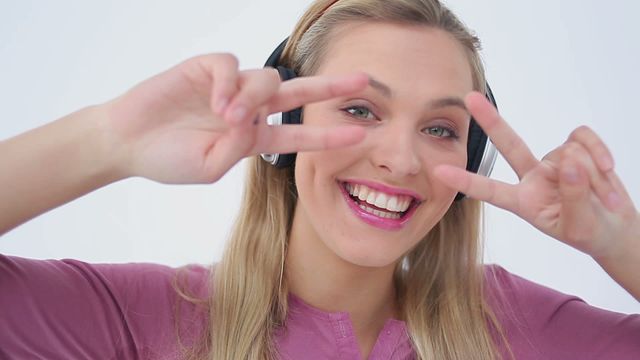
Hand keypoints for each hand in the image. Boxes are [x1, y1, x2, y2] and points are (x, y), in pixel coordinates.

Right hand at [101, 53, 367, 183]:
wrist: (126, 142)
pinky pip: (231, 65)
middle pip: (297, 92)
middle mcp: (248, 109)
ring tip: (226, 118)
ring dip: (251, 98)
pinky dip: (229, 82)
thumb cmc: (168, 159)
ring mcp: (228, 87)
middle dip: (330, 87)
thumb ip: (237, 149)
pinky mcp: (205, 68)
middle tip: (365, 81)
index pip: (297, 134)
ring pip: (264, 80)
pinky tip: (218, 100)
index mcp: (252, 137)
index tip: (360, 135)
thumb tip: (253, 118)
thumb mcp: (209, 168)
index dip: (327, 135)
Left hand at [434, 92, 638, 259]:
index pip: (490, 191)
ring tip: (603, 199)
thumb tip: (570, 162)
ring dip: (592, 176)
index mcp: (523, 202)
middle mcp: (533, 177)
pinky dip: (599, 152)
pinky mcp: (576, 148)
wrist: (616, 228)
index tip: (439, 172)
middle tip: (469, 98)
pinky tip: (609, 171)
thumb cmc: (592, 233)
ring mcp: (553, 162)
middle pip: (508, 144)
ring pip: (568, 154)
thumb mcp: (580, 226)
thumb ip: (573, 197)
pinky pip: (583, 139)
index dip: (466, 182)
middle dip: (490, 121)